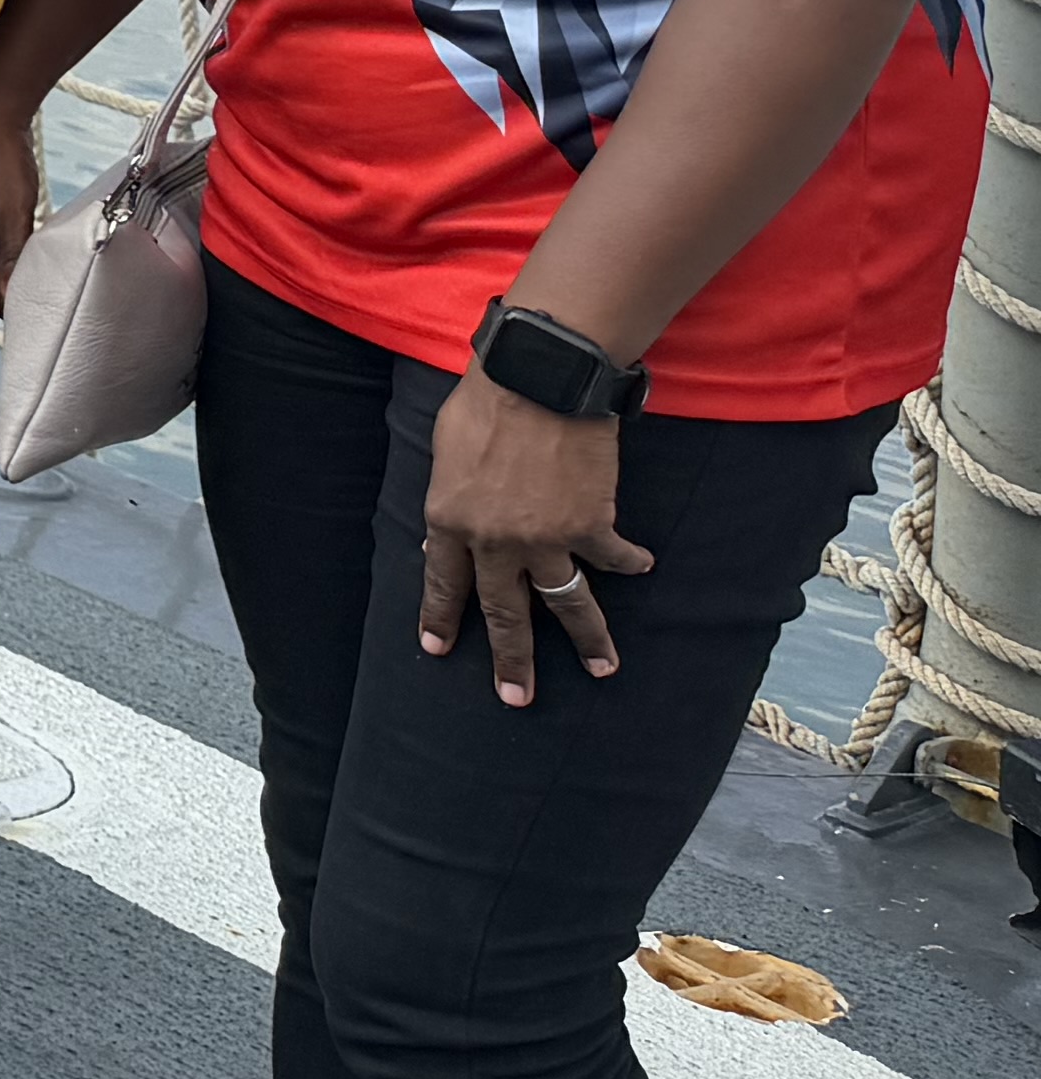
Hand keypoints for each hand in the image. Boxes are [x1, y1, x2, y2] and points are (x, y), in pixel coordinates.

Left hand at [420, 374, 650, 706]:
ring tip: (602, 669)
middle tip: (517, 698)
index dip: (441, 617)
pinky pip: (613, 556)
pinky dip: (629, 562)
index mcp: (449, 521)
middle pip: (505, 613)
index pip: (443, 582)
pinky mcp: (593, 526)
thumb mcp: (446, 451)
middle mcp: (495, 542)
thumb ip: (451, 495)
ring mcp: (546, 540)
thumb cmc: (484, 403)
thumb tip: (451, 527)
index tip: (438, 650)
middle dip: (513, 659)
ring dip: (588, 640)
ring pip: (568, 603)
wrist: (538, 380)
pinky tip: (641, 566)